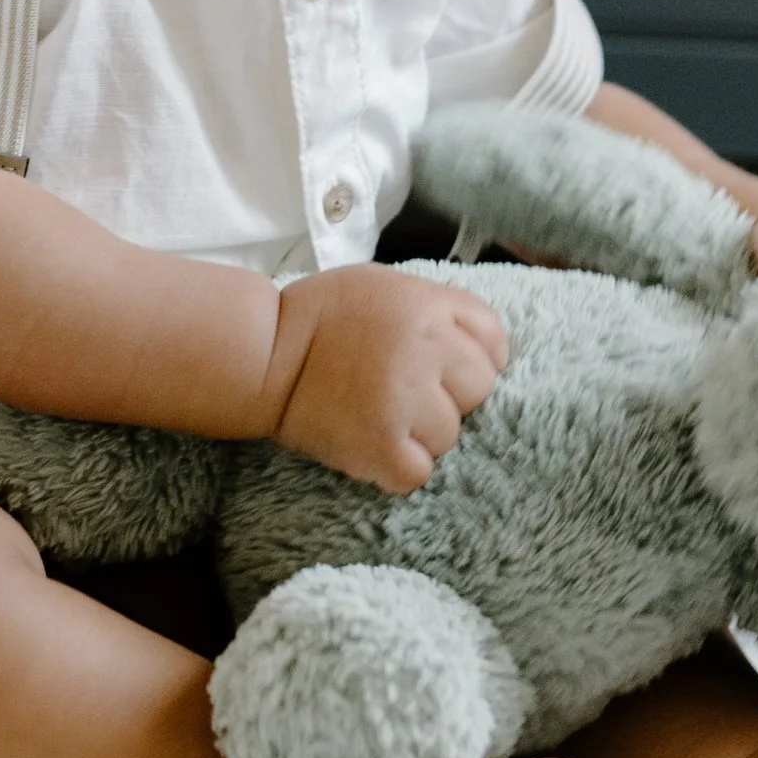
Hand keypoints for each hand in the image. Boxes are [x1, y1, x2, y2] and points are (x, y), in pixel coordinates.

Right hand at [264, 265, 509, 492]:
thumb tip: (480, 343)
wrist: (263, 353)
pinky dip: (399, 467)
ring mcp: (405, 401)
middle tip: (404, 389)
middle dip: (449, 392)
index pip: (493, 341)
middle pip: (480, 388)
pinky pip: (419, 472)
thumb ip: (437, 307)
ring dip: (421, 431)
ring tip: (378, 413)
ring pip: (450, 434)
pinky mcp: (381, 447)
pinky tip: (374, 445)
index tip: (444, 366)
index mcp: (426, 307)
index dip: (471, 356)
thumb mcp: (386, 285)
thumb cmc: (322, 316)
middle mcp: (424, 351)